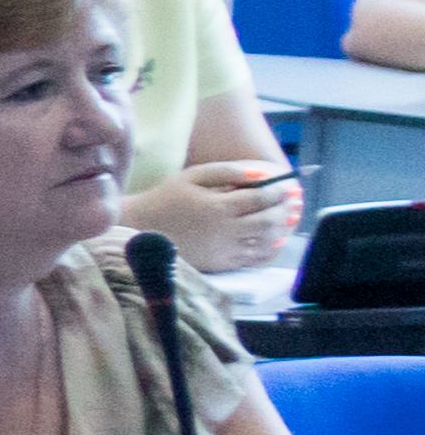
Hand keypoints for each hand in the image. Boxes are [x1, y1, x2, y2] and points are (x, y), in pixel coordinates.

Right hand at [142, 157, 305, 270]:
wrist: (141, 230)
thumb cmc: (167, 198)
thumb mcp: (192, 176)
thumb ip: (226, 171)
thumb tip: (260, 173)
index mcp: (217, 206)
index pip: (260, 198)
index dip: (279, 192)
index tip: (288, 187)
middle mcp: (225, 230)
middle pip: (268, 221)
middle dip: (285, 211)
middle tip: (293, 203)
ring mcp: (225, 249)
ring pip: (266, 241)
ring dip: (282, 229)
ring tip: (289, 219)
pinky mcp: (222, 263)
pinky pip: (255, 259)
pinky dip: (271, 250)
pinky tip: (276, 241)